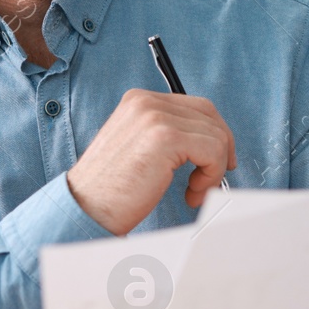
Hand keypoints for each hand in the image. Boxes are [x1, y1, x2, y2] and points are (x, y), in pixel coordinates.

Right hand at [66, 88, 235, 234]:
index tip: (217, 159)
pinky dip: (211, 175)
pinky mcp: (165, 137)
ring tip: (193, 191)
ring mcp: (155, 117)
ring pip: (215, 135)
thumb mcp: (137, 148)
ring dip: (214, 168)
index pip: (194, 105)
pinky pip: (213, 150)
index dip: (213, 132)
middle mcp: (146, 102)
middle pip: (209, 115)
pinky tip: (191, 193)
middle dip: (221, 148)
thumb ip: (163, 135)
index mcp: (138, 101)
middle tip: (213, 177)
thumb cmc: (109, 190)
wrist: (86, 208)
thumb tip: (205, 140)